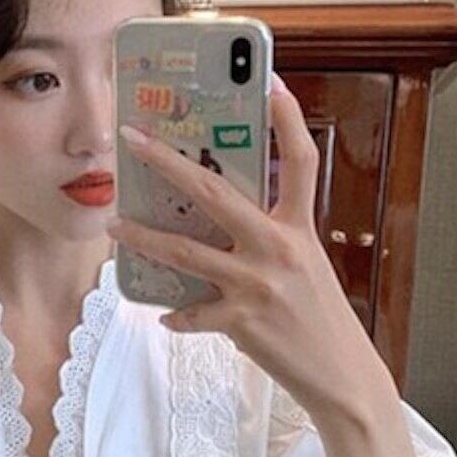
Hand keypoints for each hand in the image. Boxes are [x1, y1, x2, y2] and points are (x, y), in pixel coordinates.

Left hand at [108, 75, 387, 425]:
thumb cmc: (318, 319)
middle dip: (169, 163)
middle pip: (216, 193)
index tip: (269, 80)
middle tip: (135, 140)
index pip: (300, 161)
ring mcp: (258, 285)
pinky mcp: (242, 322)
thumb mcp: (305, 266)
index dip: (288, 118)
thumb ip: (268, 240)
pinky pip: (192, 314)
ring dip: (144, 237)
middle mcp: (280, 249)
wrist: (341, 375)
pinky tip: (165, 315)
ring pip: (187, 252)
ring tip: (115, 224)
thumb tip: (220, 223)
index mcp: (300, 228)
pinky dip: (176, 315)